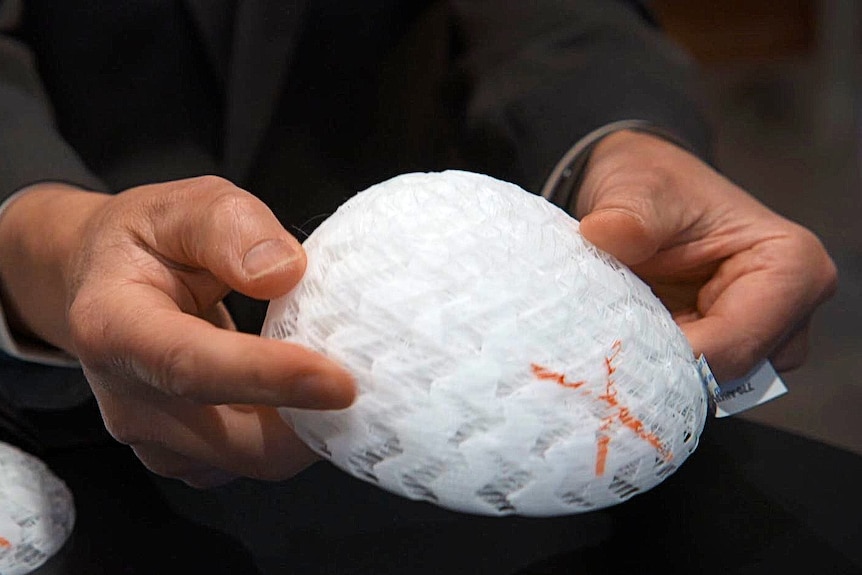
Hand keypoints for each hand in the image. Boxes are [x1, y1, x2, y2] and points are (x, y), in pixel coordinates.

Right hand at [0, 177, 354, 485]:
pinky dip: (285, 439)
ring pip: (248, 462)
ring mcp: (149, 436)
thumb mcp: (184, 206)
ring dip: (304, 433)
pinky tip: (300, 397)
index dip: (270, 378)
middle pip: (234, 440)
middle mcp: (126, 398)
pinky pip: (245, 464)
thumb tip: (285, 272)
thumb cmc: (147, 240)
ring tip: (333, 379)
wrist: (102, 282)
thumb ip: (231, 227)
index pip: (194, 367)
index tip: (340, 382)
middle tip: (369, 382)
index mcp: (114, 327)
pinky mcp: (177, 455)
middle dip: (310, 424)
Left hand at [576, 130, 836, 381]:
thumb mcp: (637, 190)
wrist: (642, 193)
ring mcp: (762, 336)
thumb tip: (605, 234)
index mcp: (791, 266)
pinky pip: (691, 377)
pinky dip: (654, 367)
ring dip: (655, 368)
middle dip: (662, 368)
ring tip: (610, 336)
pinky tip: (622, 342)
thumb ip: (627, 217)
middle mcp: (790, 311)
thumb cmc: (653, 183)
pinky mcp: (730, 348)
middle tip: (602, 346)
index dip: (672, 358)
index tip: (614, 350)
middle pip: (726, 373)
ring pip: (707, 382)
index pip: (735, 346)